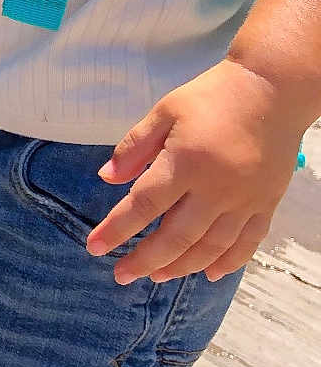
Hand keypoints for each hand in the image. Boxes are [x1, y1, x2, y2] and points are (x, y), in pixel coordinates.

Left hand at [86, 57, 312, 283]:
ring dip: (181, 266)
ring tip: (155, 276)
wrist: (271, 90)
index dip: (117, 230)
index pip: (144, 205)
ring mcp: (245, 201)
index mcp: (186, 163)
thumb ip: (134, 147)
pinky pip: (246, 243)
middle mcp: (217, 189)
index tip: (95, 247)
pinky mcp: (266, 204)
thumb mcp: (164, 111)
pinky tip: (207, 274)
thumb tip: (106, 178)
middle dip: (145, 259)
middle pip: (176, 236)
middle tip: (120, 275)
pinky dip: (227, 263)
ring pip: (210, 247)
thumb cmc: (211, 97)